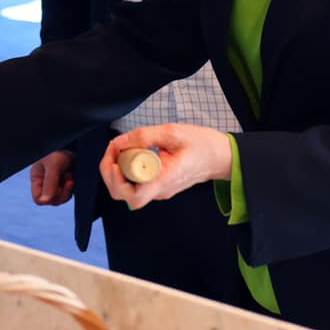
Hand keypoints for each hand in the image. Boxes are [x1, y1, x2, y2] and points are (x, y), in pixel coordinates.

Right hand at [30, 150, 74, 206]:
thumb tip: (44, 202)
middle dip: (62, 193)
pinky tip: (74, 175)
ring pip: (63, 198)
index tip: (58, 189)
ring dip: (69, 189)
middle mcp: (46, 183)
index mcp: (38, 178)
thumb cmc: (59, 149)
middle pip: (53, 201)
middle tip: (69, 181)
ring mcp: (58, 183)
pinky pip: (71, 192)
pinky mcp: (69, 181)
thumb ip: (49, 184)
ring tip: (71, 176)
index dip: (48, 199)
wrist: (74, 141)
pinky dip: (74, 186)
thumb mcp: (53, 165)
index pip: (39, 199)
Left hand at [98, 123, 233, 210]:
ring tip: (120, 149)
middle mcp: (160, 190)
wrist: (219, 156)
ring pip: (126, 190)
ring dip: (116, 171)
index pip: (135, 197)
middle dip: (110, 173)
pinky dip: (125, 170)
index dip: (118, 181)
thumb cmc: (201, 145)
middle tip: (113, 149)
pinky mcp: (157, 186)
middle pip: (123, 195)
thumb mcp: (173, 132)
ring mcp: (158, 190)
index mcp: (166, 180)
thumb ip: (144, 136)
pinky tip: (128, 153)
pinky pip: (134, 184)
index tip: (117, 160)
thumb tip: (120, 142)